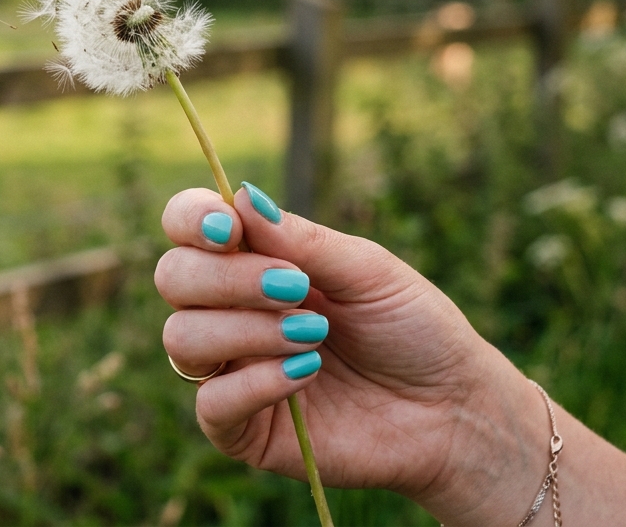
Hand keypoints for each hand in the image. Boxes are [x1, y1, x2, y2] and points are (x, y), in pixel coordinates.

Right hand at [157, 184, 545, 523]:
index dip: (191, 220)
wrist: (452, 407)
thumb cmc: (413, 328)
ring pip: (182, 339)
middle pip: (173, 278)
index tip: (229, 229)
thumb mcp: (367, 270)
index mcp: (252, 261)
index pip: (185, 227)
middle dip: (228, 279)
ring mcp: (232, 370)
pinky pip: (210, 403)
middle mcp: (230, 311)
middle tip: (295, 288)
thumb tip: (241, 196)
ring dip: (246, 330)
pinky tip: (306, 375)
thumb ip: (302, 240)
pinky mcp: (243, 429)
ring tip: (313, 335)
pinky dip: (253, 382)